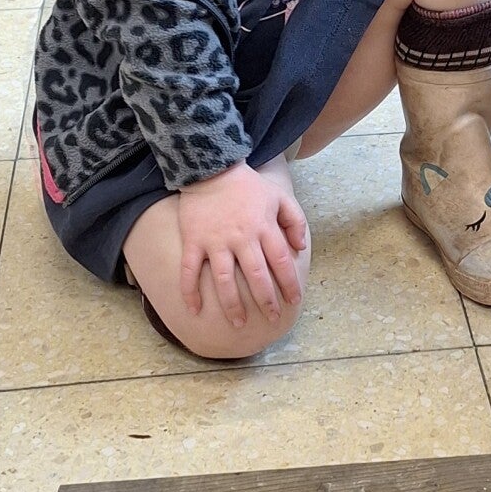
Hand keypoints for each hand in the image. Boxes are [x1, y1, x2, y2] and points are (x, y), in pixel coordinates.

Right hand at [174, 162, 307, 328]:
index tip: (294, 300)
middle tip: (271, 319)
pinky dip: (190, 292)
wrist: (210, 167)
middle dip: (265, 301)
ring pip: (225, 280)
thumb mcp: (279, 196)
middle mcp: (241, 238)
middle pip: (256, 276)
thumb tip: (300, 248)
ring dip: (232, 305)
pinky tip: (194, 310)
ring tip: (238, 324)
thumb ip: (295, 220)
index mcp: (264, 227)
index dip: (289, 283)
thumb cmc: (248, 186)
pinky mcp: (194, 241)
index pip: (281, 261)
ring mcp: (216, 241)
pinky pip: (190, 271)